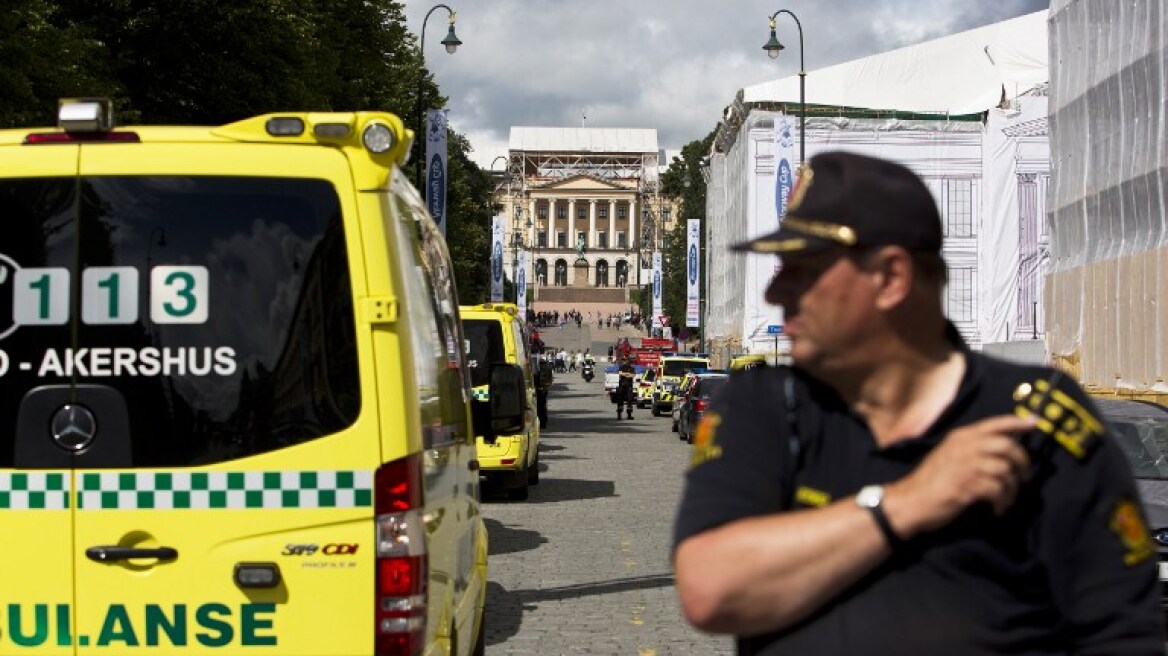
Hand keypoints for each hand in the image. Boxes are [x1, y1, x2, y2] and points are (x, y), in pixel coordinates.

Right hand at [889, 414, 1035, 535]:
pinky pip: (998, 490)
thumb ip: (970, 449)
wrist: (910, 501)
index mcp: (960, 437)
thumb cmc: (929, 482)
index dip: (1017, 422)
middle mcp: (964, 447)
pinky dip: (1003, 502)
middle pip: (1007, 446)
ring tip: (1006, 499)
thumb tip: (1001, 452)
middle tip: (1024, 476)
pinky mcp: (968, 485)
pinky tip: (997, 509)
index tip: (1034, 423)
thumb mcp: (947, 456)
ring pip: (1006, 470)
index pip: (995, 424)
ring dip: (1012, 488)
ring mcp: (966, 465)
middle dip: (1022, 462)